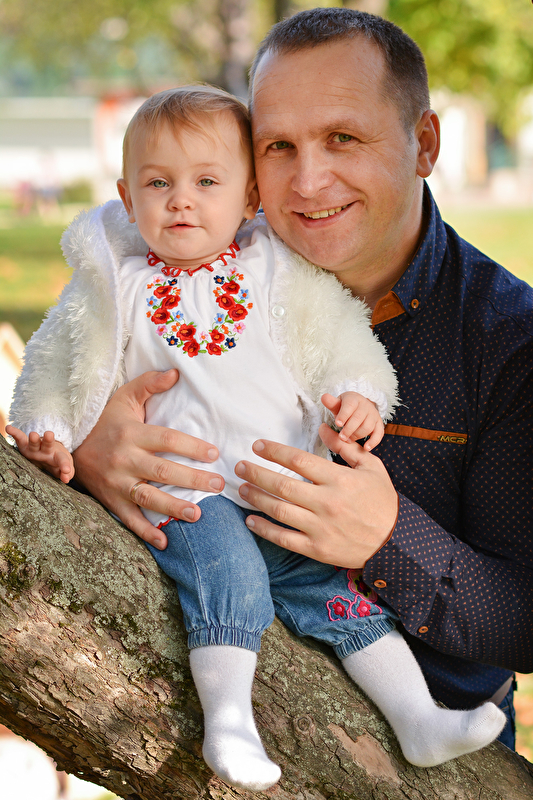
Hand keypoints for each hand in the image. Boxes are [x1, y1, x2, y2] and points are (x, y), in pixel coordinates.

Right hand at [6, 426, 74, 483]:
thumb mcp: (62, 469)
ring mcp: (35, 447)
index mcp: (57, 456)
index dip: (65, 465)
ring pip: (34, 442)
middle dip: (48, 440)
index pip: (62, 459)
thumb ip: (66, 474)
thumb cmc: (56, 463)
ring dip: (34, 438)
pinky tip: (8, 428)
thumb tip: (66, 479)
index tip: (67, 470)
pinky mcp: (25, 446)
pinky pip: (19, 438)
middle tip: (49, 434)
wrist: (47, 454)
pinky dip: (14, 433)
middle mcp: (46, 449)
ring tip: (33, 435)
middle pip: (48, 444)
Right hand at [71, 369, 223, 548]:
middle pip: (163, 471)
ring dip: (173, 507)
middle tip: (218, 486)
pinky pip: (128, 519)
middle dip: (193, 480)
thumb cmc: (105, 420)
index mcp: (131, 434)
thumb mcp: (124, 398)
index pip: (167, 440)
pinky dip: (145, 532)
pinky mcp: (110, 500)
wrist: (67, 445)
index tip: (214, 454)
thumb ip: (149, 385)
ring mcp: (116, 482)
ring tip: (198, 515)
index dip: (191, 447)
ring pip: (148, 497)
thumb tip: (176, 372)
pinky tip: (165, 542)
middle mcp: (124, 459)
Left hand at [234, 423, 397, 568]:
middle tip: (240, 466)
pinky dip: (264, 529)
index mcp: (339, 480)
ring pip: (279, 510)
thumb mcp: (371, 468)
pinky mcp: (317, 548)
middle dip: (256, 473)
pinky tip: (250, 520)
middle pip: (282, 484)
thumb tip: (324, 429)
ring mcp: (320, 527)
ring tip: (242, 488)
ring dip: (256, 498)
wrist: (396, 542)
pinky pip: (284, 538)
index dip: (274, 451)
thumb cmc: (383, 501)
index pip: (299, 461)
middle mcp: (327, 502)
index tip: (257, 445)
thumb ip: (345, 447)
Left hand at [322, 392, 383, 449]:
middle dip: (349, 429)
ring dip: (357, 435)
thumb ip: (331, 403)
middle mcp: (366, 406)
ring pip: (367, 426)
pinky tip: (366, 448)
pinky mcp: (379, 425)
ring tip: (348, 441)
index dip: (344, 415)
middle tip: (341, 437)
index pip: (350, 406)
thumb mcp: (338, 403)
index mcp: (354, 399)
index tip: (337, 423)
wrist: (360, 406)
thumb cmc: (346, 407)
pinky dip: (374, 441)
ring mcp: (373, 416)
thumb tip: (324, 397)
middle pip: (358, 418)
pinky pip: (379, 433)